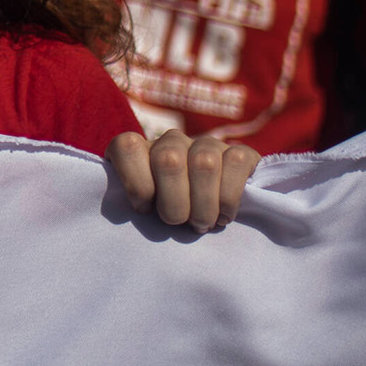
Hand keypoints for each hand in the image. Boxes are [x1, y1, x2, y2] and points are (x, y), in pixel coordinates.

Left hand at [111, 128, 258, 232]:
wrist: (213, 214)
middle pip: (168, 160)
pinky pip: (235, 163)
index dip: (135, 182)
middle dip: (173, 203)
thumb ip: (135, 204)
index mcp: (141, 151)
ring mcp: (206, 143)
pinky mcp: (239, 152)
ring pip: (203, 163)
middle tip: (179, 223)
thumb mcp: (146, 212)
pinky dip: (228, 198)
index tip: (143, 209)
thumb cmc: (169, 216)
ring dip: (203, 205)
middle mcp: (171, 141)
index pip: (126, 148)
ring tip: (202, 224)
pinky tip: (224, 216)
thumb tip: (133, 212)